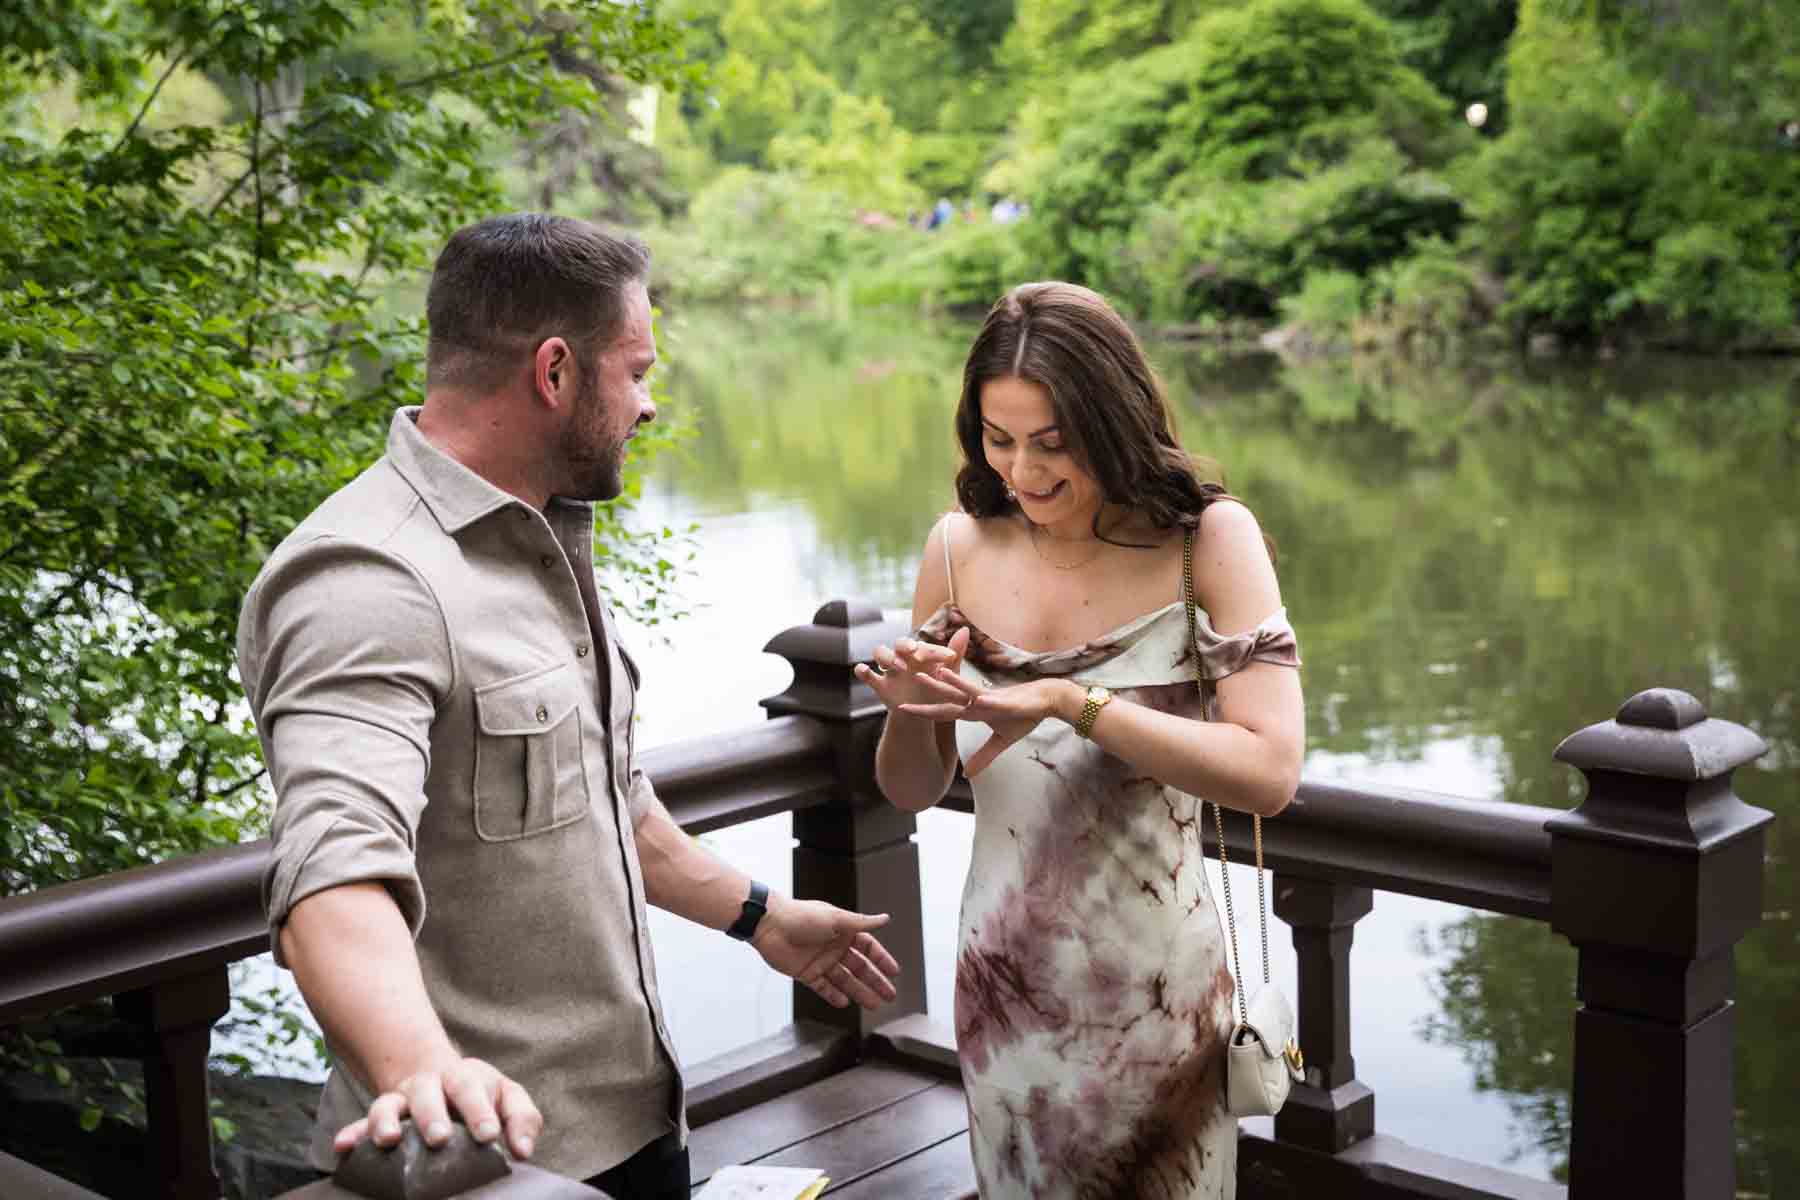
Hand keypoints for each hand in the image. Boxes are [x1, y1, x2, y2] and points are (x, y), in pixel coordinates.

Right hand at [333, 1057, 541, 1161]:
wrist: (440, 1079)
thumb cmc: (481, 1096)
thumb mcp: (507, 1099)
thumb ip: (522, 1119)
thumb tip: (523, 1150)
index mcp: (463, 1078)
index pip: (471, 1089)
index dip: (479, 1111)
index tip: (489, 1135)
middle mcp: (429, 1086)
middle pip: (428, 1094)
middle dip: (432, 1115)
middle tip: (439, 1138)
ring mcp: (402, 1101)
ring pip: (388, 1104)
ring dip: (386, 1121)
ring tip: (388, 1140)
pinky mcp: (381, 1118)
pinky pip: (362, 1123)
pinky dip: (352, 1134)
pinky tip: (343, 1146)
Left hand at [752, 895, 901, 1009]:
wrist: (769, 925)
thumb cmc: (802, 916)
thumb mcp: (837, 919)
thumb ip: (862, 923)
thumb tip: (885, 918)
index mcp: (843, 931)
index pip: (868, 947)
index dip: (881, 959)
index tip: (894, 972)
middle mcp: (834, 947)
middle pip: (859, 967)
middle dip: (875, 981)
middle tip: (890, 995)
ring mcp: (821, 961)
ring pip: (845, 980)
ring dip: (859, 992)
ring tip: (874, 1005)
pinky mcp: (806, 973)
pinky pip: (823, 987)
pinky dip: (833, 995)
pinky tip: (845, 1002)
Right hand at [854, 627, 969, 713]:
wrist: (922, 714)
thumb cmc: (937, 690)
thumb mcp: (948, 675)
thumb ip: (956, 653)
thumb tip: (965, 629)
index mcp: (921, 653)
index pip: (924, 645)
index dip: (935, 649)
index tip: (949, 657)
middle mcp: (903, 656)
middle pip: (898, 643)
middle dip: (904, 645)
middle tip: (913, 651)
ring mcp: (890, 670)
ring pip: (881, 653)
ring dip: (888, 657)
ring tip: (899, 667)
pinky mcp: (880, 684)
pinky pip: (867, 674)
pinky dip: (862, 670)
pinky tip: (862, 670)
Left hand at [899, 669, 1068, 775]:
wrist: (1047, 701)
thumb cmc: (1024, 716)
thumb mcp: (1002, 741)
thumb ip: (984, 756)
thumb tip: (967, 775)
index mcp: (973, 711)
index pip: (943, 712)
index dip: (922, 712)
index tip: (901, 709)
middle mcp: (976, 702)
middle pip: (946, 698)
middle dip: (925, 694)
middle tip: (903, 686)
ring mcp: (989, 699)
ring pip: (963, 690)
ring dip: (947, 683)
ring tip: (929, 673)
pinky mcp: (1004, 699)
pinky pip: (988, 697)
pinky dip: (978, 695)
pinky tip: (970, 693)